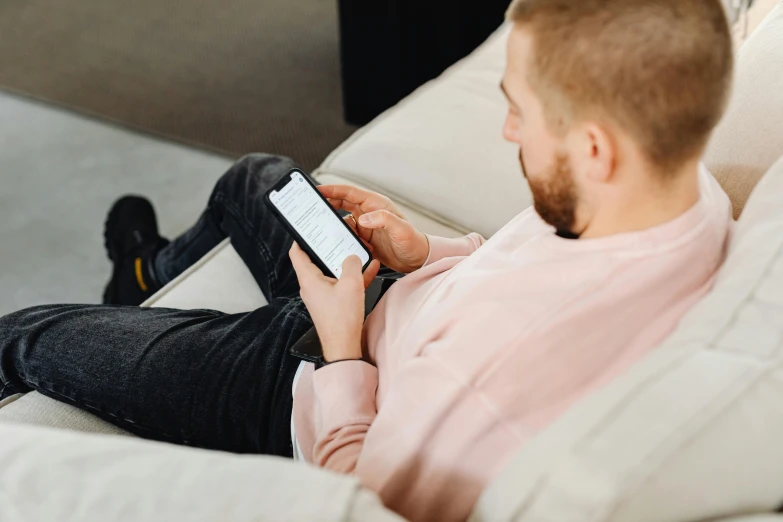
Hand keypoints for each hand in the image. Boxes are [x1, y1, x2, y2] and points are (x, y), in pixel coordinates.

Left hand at [289, 243, 380, 361]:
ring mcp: (322, 295)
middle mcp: (312, 286)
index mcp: (309, 279)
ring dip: (345, 263)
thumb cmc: (341, 319)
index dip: (300, 239)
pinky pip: (341, 284)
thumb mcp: (351, 285)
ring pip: (332, 272)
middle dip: (330, 248)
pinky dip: (352, 278)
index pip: (297, 253)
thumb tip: (352, 257)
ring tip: (359, 253)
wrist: (344, 346)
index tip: (307, 229)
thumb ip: (352, 265)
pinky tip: (369, 270)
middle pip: (317, 260)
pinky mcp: (331, 303)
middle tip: (338, 236)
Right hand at [319, 185, 429, 272]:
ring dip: (337, 227)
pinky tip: (346, 246)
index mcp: (376, 205)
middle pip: (342, 203)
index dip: (332, 190)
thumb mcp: (400, 229)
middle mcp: (369, 212)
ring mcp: (366, 225)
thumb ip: (383, 220)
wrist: (417, 260)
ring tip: (331, 233)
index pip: (349, 193)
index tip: (318, 190)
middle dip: (327, 205)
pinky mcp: (364, 238)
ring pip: (343, 221)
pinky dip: (344, 240)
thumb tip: (363, 218)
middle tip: (313, 209)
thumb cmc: (413, 242)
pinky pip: (348, 235)